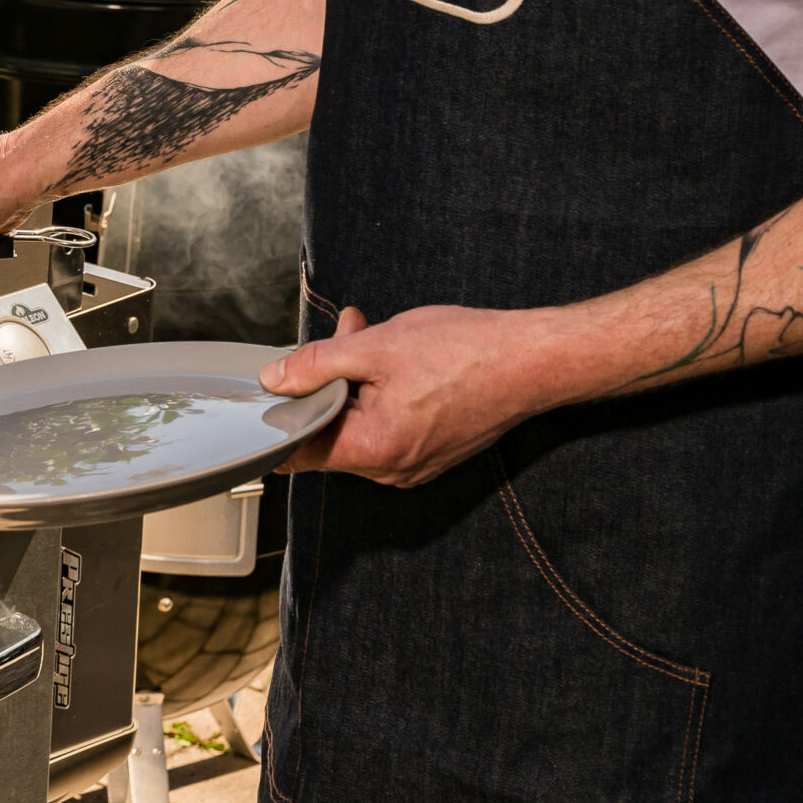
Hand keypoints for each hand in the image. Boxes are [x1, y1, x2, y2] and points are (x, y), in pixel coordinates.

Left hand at [266, 304, 573, 485]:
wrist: (536, 360)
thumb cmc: (466, 353)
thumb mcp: (375, 348)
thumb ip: (316, 365)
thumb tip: (275, 379)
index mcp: (372, 451)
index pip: (300, 452)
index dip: (278, 419)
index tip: (267, 393)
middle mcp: (392, 469)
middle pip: (330, 430)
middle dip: (325, 380)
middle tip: (342, 334)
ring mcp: (415, 462)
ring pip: (359, 422)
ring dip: (354, 378)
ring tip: (367, 334)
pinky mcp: (433, 449)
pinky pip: (388, 424)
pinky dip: (380, 390)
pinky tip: (392, 355)